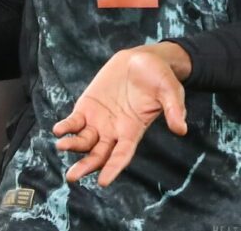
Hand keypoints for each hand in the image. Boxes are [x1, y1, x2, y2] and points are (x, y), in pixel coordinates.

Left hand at [52, 43, 189, 186]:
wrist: (142, 59)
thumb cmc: (159, 78)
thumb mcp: (172, 91)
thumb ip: (174, 109)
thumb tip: (181, 129)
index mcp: (133, 131)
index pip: (122, 155)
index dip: (113, 168)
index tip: (103, 182)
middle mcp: (114, 130)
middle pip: (98, 154)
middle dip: (86, 166)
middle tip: (72, 176)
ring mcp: (99, 119)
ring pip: (84, 140)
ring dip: (72, 146)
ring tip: (61, 147)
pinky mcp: (87, 105)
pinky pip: (74, 121)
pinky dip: (66, 126)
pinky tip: (58, 130)